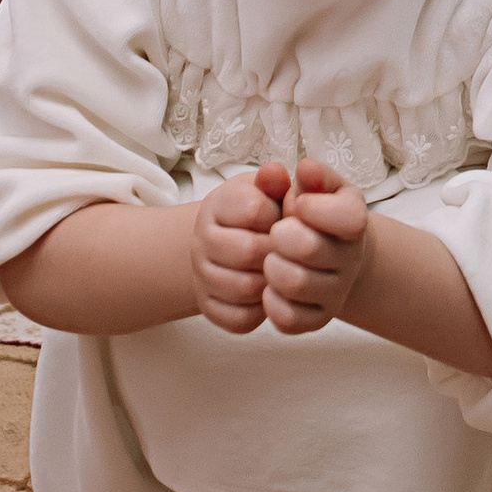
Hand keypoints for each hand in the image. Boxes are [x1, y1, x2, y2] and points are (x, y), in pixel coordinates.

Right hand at [191, 166, 282, 333]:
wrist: (234, 241)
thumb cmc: (260, 212)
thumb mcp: (269, 190)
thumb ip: (276, 181)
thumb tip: (276, 172)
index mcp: (217, 205)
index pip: (253, 209)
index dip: (279, 215)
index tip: (285, 217)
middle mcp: (201, 240)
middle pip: (248, 252)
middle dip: (278, 252)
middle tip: (290, 250)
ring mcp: (202, 276)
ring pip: (243, 288)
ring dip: (271, 282)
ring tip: (281, 271)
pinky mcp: (208, 307)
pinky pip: (237, 319)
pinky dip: (260, 312)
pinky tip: (269, 294)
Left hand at [262, 155, 369, 334]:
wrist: (329, 253)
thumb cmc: (317, 211)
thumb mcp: (318, 187)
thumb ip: (311, 176)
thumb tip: (306, 168)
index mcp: (354, 220)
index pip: (349, 217)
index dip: (315, 208)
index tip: (298, 203)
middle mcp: (350, 260)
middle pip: (311, 249)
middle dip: (281, 235)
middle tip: (276, 231)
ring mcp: (335, 293)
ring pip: (297, 285)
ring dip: (273, 267)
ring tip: (271, 257)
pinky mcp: (317, 319)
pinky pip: (290, 319)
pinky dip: (271, 302)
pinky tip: (271, 286)